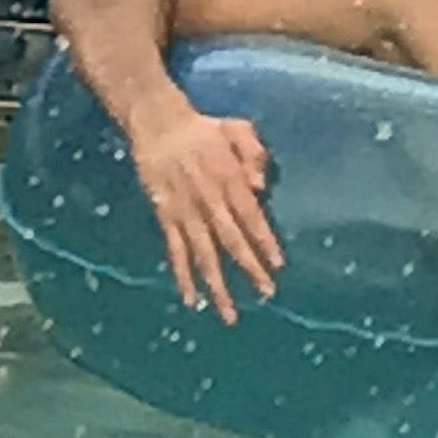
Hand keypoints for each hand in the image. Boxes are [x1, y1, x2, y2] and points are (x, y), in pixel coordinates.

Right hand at [134, 105, 281, 321]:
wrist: (158, 124)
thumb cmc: (203, 128)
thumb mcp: (236, 128)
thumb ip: (253, 152)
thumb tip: (261, 187)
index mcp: (230, 179)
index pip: (252, 217)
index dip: (265, 242)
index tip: (278, 266)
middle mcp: (210, 200)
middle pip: (232, 241)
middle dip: (249, 270)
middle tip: (266, 294)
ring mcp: (186, 212)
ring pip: (204, 255)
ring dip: (218, 285)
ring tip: (229, 313)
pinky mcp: (166, 216)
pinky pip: (175, 251)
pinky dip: (183, 276)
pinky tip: (192, 299)